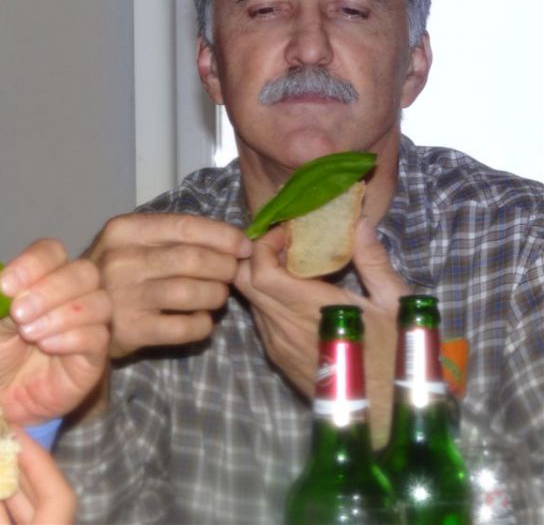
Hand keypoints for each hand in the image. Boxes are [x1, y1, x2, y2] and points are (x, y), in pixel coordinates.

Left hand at [0, 238, 110, 424]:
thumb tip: (13, 291)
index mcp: (42, 277)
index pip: (51, 252)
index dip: (33, 263)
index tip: (6, 285)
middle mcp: (71, 294)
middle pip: (83, 272)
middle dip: (51, 289)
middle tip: (19, 313)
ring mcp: (87, 324)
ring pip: (98, 302)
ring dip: (61, 314)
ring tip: (29, 333)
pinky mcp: (94, 356)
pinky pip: (98, 337)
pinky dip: (72, 337)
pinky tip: (47, 346)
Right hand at [85, 213, 251, 358]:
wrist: (73, 316)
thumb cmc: (114, 274)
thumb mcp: (130, 243)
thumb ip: (172, 237)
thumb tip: (234, 240)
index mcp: (123, 230)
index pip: (185, 226)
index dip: (222, 236)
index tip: (243, 245)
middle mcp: (122, 260)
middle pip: (194, 259)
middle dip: (225, 267)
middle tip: (232, 274)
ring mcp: (125, 297)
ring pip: (194, 293)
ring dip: (217, 295)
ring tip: (217, 296)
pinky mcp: (132, 331)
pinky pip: (186, 328)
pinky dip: (203, 324)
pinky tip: (200, 320)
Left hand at [233, 219, 408, 446]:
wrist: (384, 415)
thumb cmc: (396, 356)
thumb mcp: (395, 304)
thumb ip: (372, 261)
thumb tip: (358, 224)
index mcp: (309, 309)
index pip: (260, 271)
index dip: (263, 246)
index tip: (286, 233)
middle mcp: (282, 326)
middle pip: (243, 281)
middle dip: (254, 254)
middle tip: (282, 242)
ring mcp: (276, 344)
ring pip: (249, 300)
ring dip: (260, 276)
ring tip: (290, 263)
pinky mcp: (277, 356)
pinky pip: (261, 318)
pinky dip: (268, 298)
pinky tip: (295, 294)